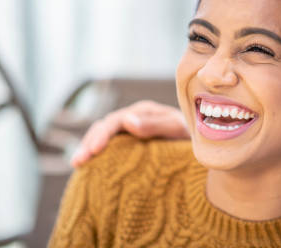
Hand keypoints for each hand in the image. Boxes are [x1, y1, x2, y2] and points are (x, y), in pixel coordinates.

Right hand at [71, 100, 188, 166]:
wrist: (203, 145)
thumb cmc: (192, 136)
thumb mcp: (178, 128)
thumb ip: (156, 124)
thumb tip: (127, 121)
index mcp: (143, 112)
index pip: (116, 120)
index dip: (103, 134)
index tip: (94, 150)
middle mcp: (133, 119)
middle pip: (104, 128)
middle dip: (89, 143)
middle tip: (78, 161)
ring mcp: (129, 132)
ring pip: (102, 137)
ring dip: (88, 149)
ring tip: (77, 164)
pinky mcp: (129, 146)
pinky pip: (108, 149)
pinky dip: (96, 156)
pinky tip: (87, 169)